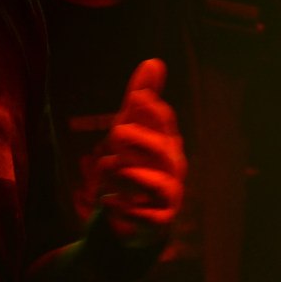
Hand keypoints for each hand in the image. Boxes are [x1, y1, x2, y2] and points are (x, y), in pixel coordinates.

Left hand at [96, 58, 186, 243]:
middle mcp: (172, 166)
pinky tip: (108, 201)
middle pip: (162, 148)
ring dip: (128, 174)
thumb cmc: (135, 161)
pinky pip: (149, 216)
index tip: (134, 99)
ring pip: (156, 183)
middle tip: (114, 134)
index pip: (161, 119)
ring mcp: (169, 194)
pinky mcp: (159, 220)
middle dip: (136, 139)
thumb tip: (154, 61)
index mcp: (166, 139)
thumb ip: (141, 97)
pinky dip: (126, 208)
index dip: (147, 108)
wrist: (134, 212)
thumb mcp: (132, 127)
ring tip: (107, 169)